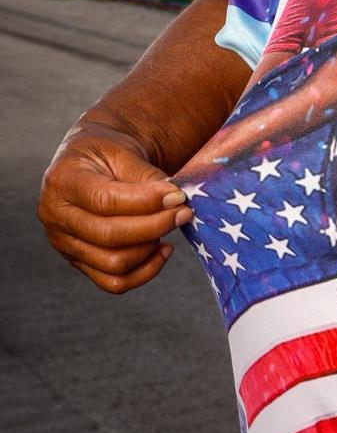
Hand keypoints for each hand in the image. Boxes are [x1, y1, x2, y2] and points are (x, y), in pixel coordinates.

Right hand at [39, 124, 192, 294]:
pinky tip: (162, 248)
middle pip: (109, 236)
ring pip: (113, 264)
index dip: (146, 202)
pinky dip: (145, 271)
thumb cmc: (106, 152)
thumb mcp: (122, 150)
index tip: (178, 195)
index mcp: (63, 182)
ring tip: (170, 224)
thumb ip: (145, 175)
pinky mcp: (79, 263)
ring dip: (150, 248)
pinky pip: (114, 282)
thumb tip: (173, 199)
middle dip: (155, 226)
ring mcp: (65, 244)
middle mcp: (56, 217)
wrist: (91, 162)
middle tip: (184, 211)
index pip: (105, 201)